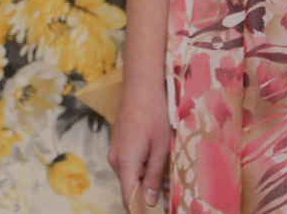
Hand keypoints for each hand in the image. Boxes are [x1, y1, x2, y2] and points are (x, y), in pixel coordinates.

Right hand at [108, 75, 173, 209]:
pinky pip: (129, 164)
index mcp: (126, 164)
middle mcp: (115, 161)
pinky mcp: (118, 144)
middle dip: (149, 195)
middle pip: (131, 187)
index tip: (157, 211)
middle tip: (171, 197)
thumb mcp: (161, 147)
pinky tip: (159, 163)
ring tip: (169, 181)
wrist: (142, 86)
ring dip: (147, 180)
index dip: (141, 210)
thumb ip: (154, 175)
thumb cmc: (155, 114)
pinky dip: (142, 168)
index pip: (129, 198)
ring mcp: (115, 152)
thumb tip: (149, 201)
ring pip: (131, 175)